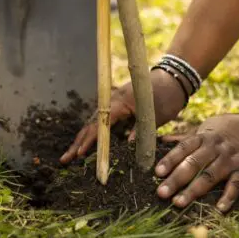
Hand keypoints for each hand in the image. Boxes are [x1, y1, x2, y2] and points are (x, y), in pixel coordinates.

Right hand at [60, 69, 186, 163]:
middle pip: (91, 124)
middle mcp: (111, 101)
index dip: (90, 140)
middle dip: (78, 142)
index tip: (79, 153)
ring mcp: (112, 103)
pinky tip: (86, 145)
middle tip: (65, 159)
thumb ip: (140, 133)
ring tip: (71, 155)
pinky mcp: (116, 106)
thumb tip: (126, 148)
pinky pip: (101, 121)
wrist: (173, 77)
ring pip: (93, 123)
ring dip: (82, 139)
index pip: (101, 124)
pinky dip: (93, 134)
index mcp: (120, 103)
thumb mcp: (156, 118)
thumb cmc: (167, 96)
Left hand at [154, 109, 238, 211]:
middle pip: (193, 164)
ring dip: (193, 190)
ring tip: (179, 203)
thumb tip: (162, 141)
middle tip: (161, 193)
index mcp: (205, 137)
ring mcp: (231, 160)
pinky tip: (219, 209)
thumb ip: (186, 137)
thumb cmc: (232, 128)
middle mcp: (216, 149)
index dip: (170, 160)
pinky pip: (235, 186)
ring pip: (209, 176)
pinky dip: (228, 197)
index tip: (157, 173)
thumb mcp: (209, 127)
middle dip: (176, 179)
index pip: (183, 148)